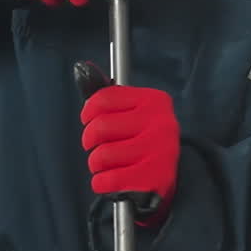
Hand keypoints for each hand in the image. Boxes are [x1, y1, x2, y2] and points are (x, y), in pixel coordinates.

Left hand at [81, 85, 179, 225]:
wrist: (168, 182)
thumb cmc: (141, 142)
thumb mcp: (132, 114)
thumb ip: (107, 95)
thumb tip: (82, 67)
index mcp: (154, 101)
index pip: (105, 98)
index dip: (88, 112)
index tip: (88, 120)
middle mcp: (161, 123)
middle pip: (100, 126)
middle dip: (89, 140)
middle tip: (95, 146)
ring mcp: (159, 152)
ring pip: (102, 155)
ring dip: (96, 164)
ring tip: (106, 165)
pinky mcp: (153, 180)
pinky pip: (108, 180)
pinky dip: (101, 183)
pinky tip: (111, 181)